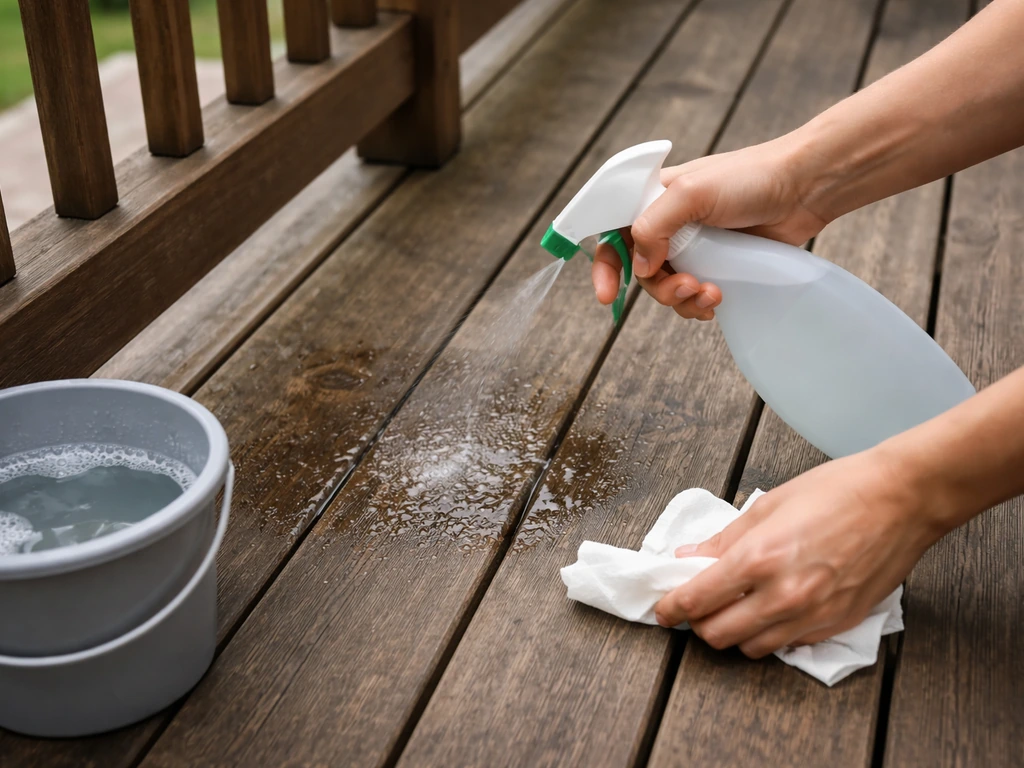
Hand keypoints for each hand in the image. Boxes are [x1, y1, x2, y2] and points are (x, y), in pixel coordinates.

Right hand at [591, 136, 829, 319]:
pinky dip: (700, 304)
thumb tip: (640, 266)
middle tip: (688, 286)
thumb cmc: (751, 177)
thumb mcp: (692, 193)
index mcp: (653, 200)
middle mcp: (669, 224)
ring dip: (683, 299)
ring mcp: (694, 246)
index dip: (605, 266)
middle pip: (641, 271)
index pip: (613, 233)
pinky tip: (717, 302)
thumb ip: (654, 227)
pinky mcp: (719, 265)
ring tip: (712, 294)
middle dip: (660, 287)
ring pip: (667, 287)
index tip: (607, 296)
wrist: (805, 188)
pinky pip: (695, 295)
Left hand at [652, 446, 946, 657]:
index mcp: (759, 558)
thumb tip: (690, 557)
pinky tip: (772, 609)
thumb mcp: (769, 505)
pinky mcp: (836, 624)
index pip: (697, 600)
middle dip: (700, 622)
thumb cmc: (839, 491)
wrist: (902, 498)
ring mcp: (812, 615)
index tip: (663, 609)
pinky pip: (789, 645)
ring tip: (736, 606)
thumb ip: (724, 539)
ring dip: (735, 632)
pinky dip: (771, 634)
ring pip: (751, 648)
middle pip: (718, 634)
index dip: (671, 608)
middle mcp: (783, 595)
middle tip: (698, 604)